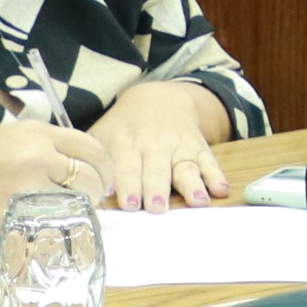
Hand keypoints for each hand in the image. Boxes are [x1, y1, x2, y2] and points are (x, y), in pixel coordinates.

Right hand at [0, 119, 112, 237]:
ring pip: (81, 194)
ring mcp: (31, 179)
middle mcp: (39, 151)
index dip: (103, 165)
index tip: (103, 178)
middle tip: (94, 199)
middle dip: (99, 187)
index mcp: (37, 132)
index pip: (90, 146)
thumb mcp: (10, 140)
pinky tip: (56, 223)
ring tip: (73, 211)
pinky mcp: (22, 206)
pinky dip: (64, 220)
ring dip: (84, 206)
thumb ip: (45, 147)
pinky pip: (59, 215)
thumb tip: (80, 164)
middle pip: (93, 170)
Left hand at [83, 82, 233, 212]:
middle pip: (156, 169)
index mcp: (126, 143)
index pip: (127, 166)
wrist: (158, 98)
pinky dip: (216, 176)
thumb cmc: (123, 127)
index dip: (127, 184)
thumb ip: (94, 162)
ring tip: (197, 201)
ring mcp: (179, 146)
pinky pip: (210, 161)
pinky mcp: (198, 148)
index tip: (129, 203)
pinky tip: (221, 190)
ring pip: (185, 167)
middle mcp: (154, 145)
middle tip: (156, 208)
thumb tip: (85, 191)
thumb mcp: (101, 135)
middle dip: (156, 188)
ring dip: (192, 184)